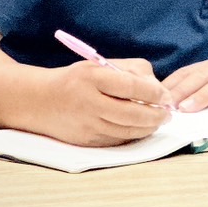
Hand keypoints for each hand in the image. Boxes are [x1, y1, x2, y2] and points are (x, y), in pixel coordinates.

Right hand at [43, 59, 172, 146]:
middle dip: (156, 115)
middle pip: (131, 113)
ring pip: (126, 131)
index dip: (154, 93)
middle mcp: (88, 103)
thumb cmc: (76, 80)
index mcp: (92, 78)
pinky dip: (132, 135)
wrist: (39, 102)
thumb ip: (132, 71)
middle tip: (168, 113)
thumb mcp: (100, 65)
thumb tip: (158, 89)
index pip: (131, 86)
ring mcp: (86, 125)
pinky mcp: (85, 141)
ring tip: (158, 121)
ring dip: (148, 127)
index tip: (166, 96)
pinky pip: (116, 140)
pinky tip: (141, 128)